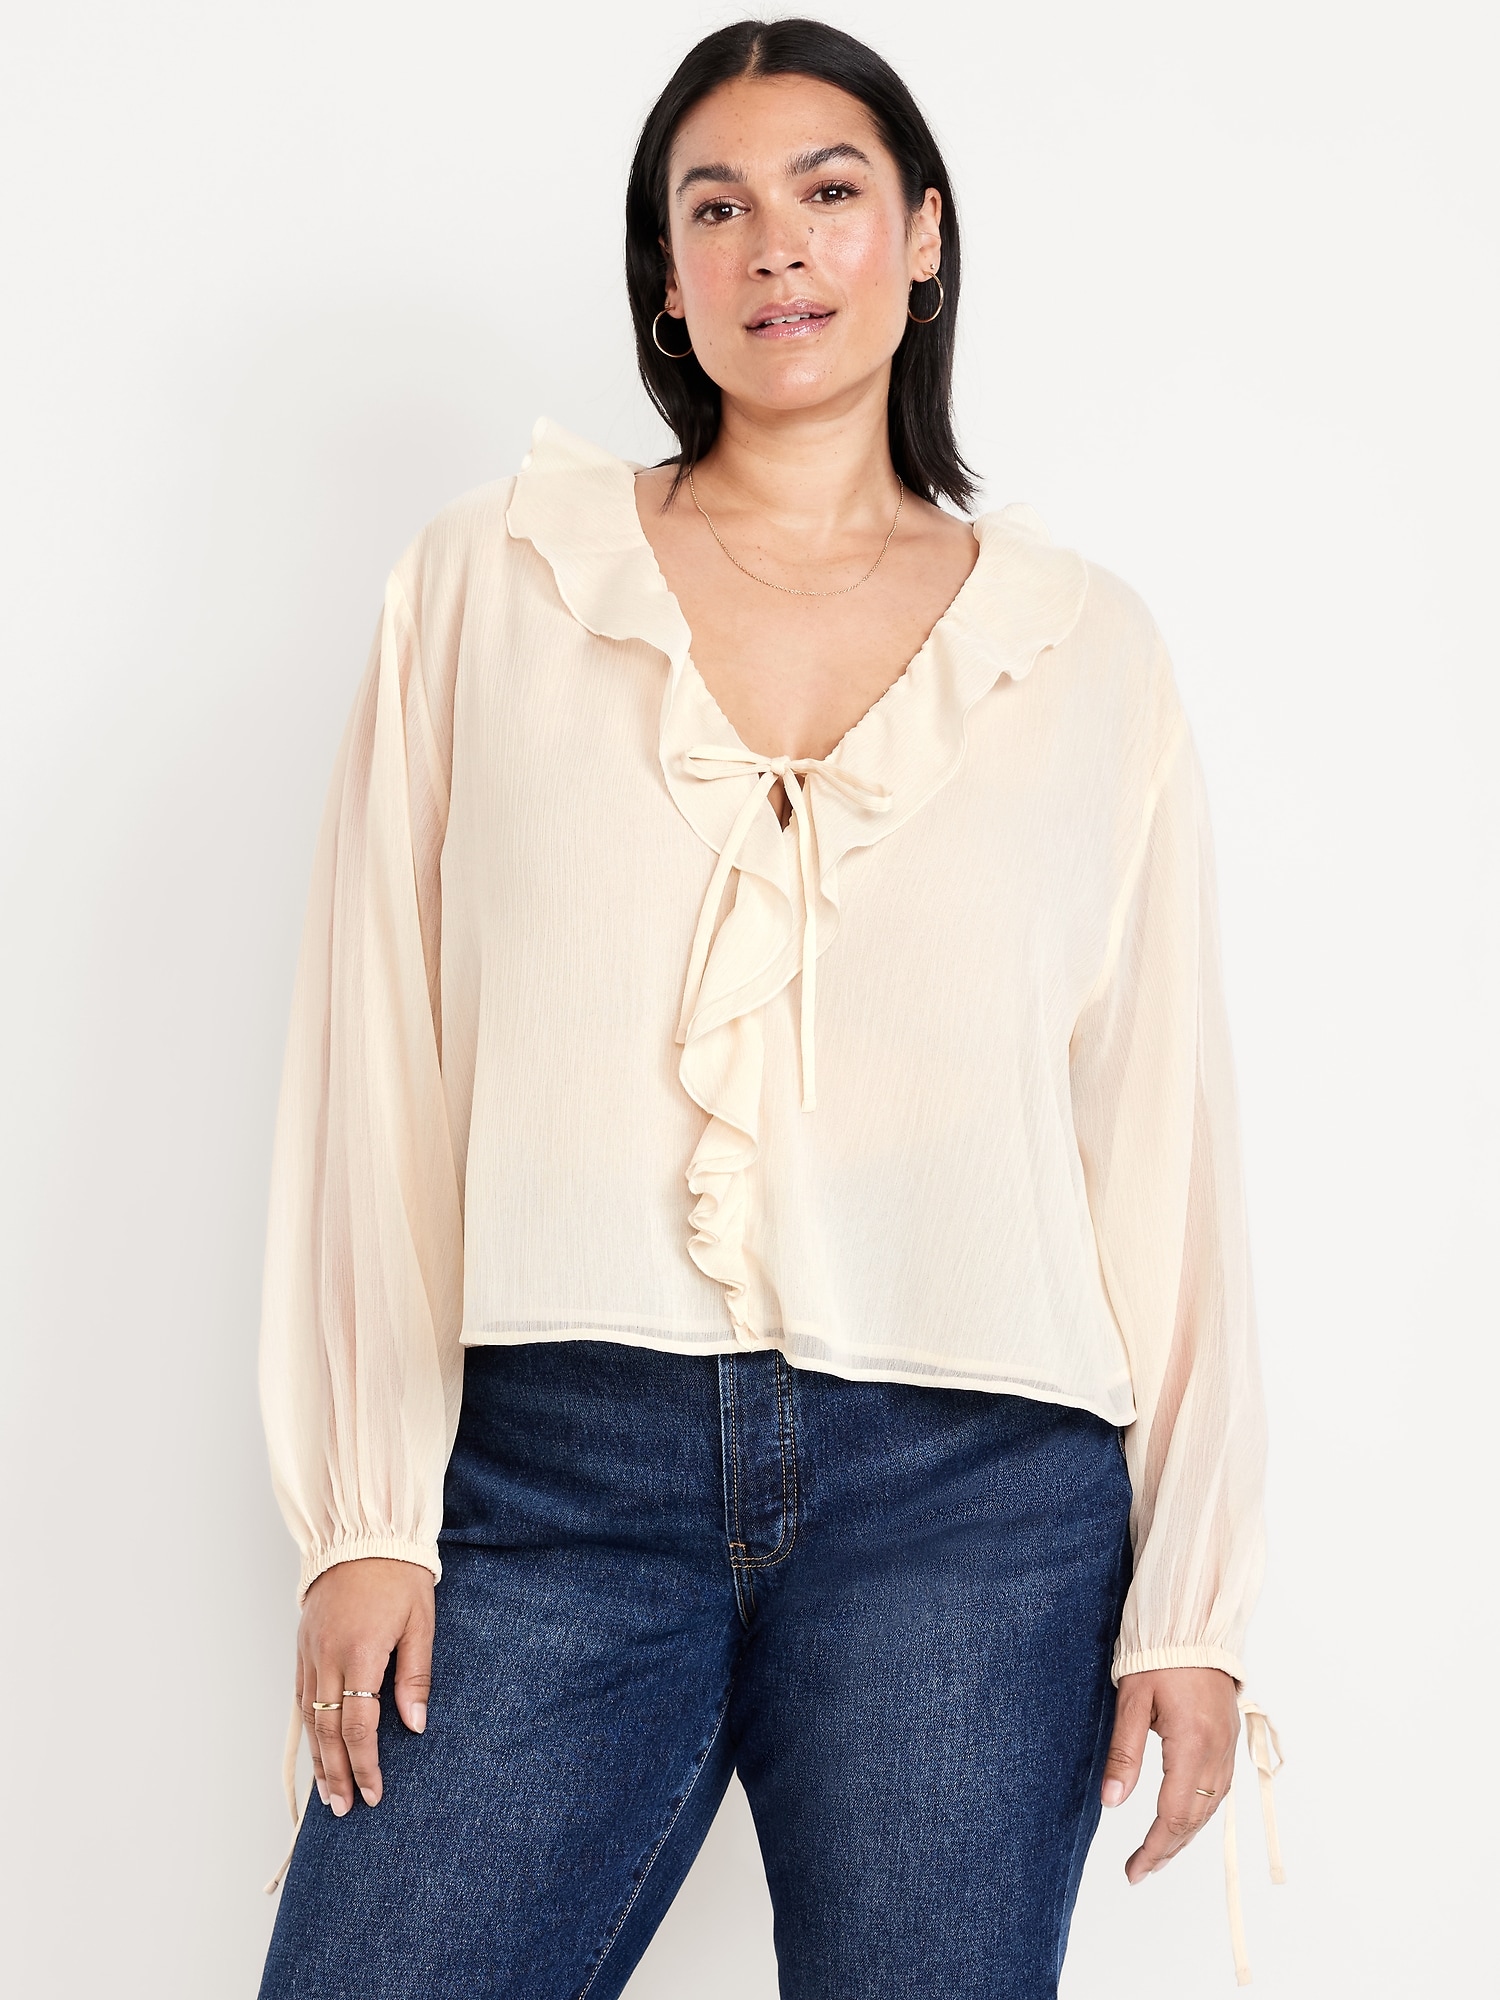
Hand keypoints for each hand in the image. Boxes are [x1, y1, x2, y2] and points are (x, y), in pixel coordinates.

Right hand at [296, 1557, 434, 1816]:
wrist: (363, 1533)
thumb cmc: (399, 1575)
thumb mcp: (420, 1622)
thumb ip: (415, 1675)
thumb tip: (415, 1725)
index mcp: (360, 1653)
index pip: (358, 1725)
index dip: (365, 1764)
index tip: (374, 1792)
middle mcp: (328, 1657)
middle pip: (327, 1731)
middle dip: (337, 1774)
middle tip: (346, 1808)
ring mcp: (310, 1652)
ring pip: (309, 1718)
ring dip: (318, 1759)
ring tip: (327, 1794)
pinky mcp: (302, 1645)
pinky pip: (300, 1696)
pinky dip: (306, 1728)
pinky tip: (314, 1749)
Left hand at [1102, 1666, 1239, 1882]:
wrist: (1193, 1624)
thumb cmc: (1159, 1655)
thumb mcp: (1131, 1700)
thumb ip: (1123, 1753)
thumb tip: (1110, 1801)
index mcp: (1193, 1744)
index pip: (1175, 1815)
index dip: (1154, 1848)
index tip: (1134, 1870)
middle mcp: (1218, 1752)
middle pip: (1195, 1818)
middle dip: (1167, 1849)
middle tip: (1139, 1871)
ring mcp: (1228, 1747)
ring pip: (1211, 1807)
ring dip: (1185, 1835)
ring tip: (1158, 1853)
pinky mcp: (1229, 1738)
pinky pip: (1219, 1789)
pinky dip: (1200, 1812)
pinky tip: (1184, 1819)